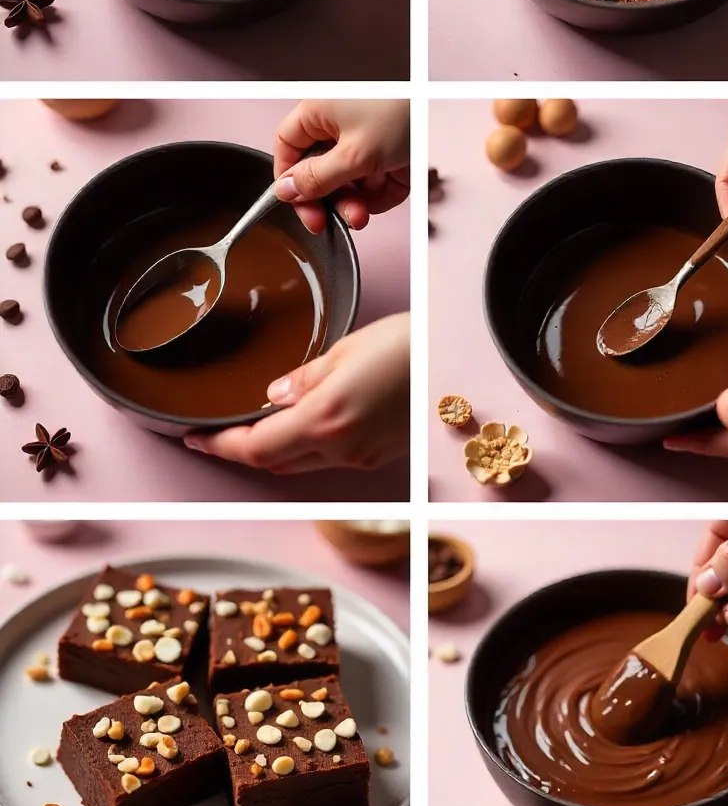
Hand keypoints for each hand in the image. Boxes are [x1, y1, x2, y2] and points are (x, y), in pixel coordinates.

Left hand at [184, 313, 408, 473]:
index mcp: (324, 420)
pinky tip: (306, 420)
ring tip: (259, 422)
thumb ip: (303, 379)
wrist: (454, 358)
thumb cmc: (406, 342)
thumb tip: (274, 396)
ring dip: (276, 448)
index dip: (218, 448)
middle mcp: (342, 448)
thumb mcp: (344, 350)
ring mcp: (362, 456)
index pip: (254, 448)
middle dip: (243, 449)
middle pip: (275, 462)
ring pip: (303, 462)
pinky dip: (308, 445)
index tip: (195, 438)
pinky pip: (331, 458)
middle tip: (220, 429)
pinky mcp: (379, 455)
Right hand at [273, 98, 409, 232]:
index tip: (297, 205)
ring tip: (360, 216)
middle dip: (326, 198)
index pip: (288, 147)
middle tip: (326, 223)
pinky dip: (376, 196)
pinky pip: (373, 181)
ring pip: (347, 180)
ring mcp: (366, 139)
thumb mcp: (354, 155)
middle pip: (318, 170)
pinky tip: (380, 201)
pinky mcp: (389, 154)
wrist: (447, 110)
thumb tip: (285, 191)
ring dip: (352, 203)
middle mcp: (339, 124)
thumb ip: (317, 178)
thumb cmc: (402, 114)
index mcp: (319, 112)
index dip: (289, 179)